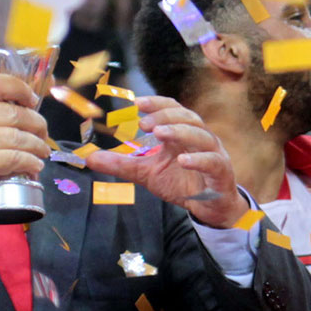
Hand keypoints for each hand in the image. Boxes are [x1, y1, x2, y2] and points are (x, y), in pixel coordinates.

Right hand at [0, 74, 51, 231]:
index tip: (33, 101)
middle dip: (37, 125)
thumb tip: (29, 110)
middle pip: (16, 114)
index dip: (22, 90)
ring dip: (37, 146)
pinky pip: (14, 158)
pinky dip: (30, 162)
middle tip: (43, 135)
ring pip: (18, 137)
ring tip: (42, 151)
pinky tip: (34, 165)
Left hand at [83, 96, 251, 228]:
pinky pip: (213, 162)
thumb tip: (89, 158)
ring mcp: (213, 155)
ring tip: (160, 134)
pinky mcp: (221, 174)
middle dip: (167, 117)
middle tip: (144, 124)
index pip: (174, 110)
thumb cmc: (182, 183)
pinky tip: (183, 160)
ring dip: (181, 132)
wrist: (210, 207)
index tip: (137, 103)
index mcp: (183, 135)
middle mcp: (201, 140)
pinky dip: (199, 159)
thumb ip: (122, 164)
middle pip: (189, 118)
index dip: (158, 103)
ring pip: (203, 136)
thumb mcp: (147, 173)